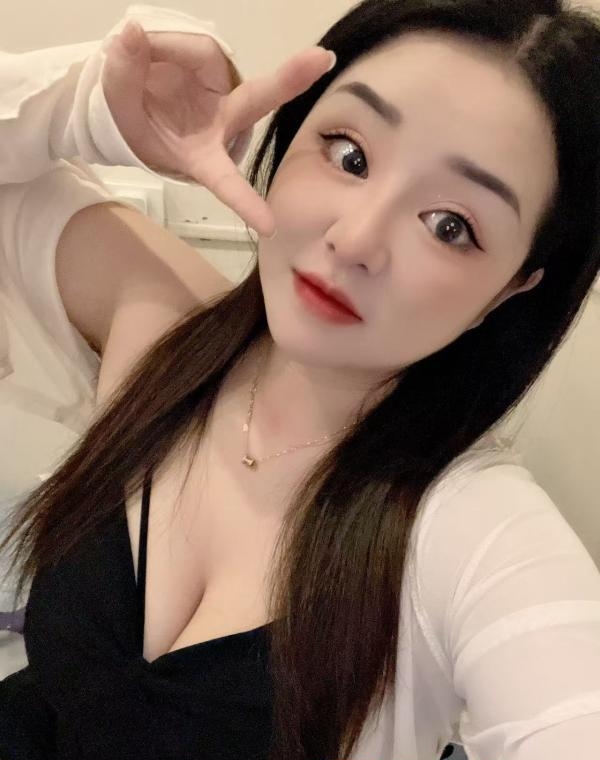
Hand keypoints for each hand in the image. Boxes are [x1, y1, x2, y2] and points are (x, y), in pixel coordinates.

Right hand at [102, 20, 334, 236]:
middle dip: (288, 80)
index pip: (227, 182)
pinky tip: (147, 48)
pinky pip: (193, 43)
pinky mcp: (214, 63)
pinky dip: (166, 42)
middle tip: (321, 59)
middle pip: (257, 100)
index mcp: (204, 156)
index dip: (245, 202)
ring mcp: (222, 90)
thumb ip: (122, 79)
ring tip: (135, 58)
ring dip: (165, 51)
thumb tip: (132, 33)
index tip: (269, 227)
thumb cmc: (134, 124)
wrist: (127, 101)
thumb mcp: (119, 115)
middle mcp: (223, 121)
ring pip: (201, 56)